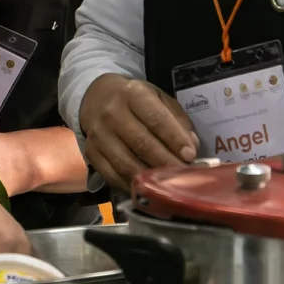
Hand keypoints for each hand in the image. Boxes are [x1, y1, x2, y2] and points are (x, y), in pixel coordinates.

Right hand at [79, 74, 198, 190]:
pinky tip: (148, 188)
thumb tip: (192, 147)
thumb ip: (177, 119)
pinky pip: (113, 175)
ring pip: (127, 164)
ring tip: (170, 187)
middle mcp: (112, 113)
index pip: (155, 118)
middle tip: (186, 177)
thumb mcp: (157, 98)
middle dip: (167, 163)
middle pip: (142, 143)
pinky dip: (132, 186)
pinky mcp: (91, 152)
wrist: (97, 97)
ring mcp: (99, 135)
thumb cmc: (135, 100)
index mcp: (133, 94)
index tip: (190, 155)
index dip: (174, 139)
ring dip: (151, 179)